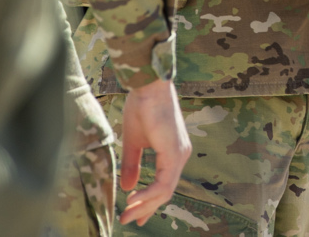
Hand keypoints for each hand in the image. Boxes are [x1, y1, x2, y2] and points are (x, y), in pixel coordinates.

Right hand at [118, 78, 191, 225]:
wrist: (148, 86)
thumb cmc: (142, 107)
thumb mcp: (133, 142)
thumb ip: (133, 165)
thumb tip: (128, 188)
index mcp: (173, 152)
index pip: (164, 185)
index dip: (149, 202)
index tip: (134, 215)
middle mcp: (180, 154)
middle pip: (166, 191)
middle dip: (146, 209)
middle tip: (129, 221)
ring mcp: (179, 153)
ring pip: (166, 190)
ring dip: (145, 205)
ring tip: (128, 215)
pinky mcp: (174, 151)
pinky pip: (164, 181)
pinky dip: (149, 194)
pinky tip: (133, 200)